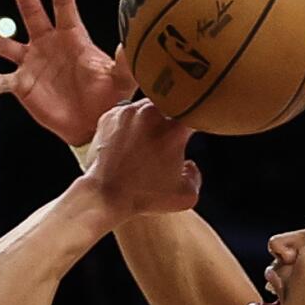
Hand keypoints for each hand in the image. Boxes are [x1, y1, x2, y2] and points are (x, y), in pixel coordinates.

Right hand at [0, 0, 136, 147]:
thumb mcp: (121, 80)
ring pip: (2, 44)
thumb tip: (128, 45)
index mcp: (72, 36)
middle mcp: (47, 43)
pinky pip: (1, 82)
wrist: (94, 124)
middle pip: (30, 7)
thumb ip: (124, 64)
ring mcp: (32, 63)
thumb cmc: (110, 98)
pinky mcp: (23, 86)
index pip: (62, 0)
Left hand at [84, 100, 201, 217]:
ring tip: (147, 142)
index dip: (198, 121)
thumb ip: (196, 176)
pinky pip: (127, 113)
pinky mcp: (110, 115)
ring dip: (151, 120)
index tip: (197, 129)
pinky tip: (129, 143)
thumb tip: (189, 165)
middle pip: (172, 106)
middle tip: (170, 139)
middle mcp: (152, 114)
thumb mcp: (185, 196)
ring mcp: (129, 112)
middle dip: (173, 120)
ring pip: (148, 107)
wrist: (105, 196)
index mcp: (174, 129)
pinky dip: (131, 124)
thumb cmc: (144, 197)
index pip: (196, 113)